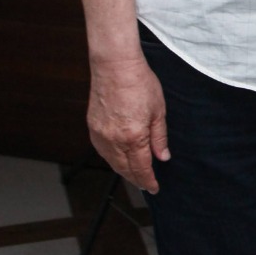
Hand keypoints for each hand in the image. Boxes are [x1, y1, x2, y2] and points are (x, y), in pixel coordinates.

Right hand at [87, 55, 169, 193]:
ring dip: (123, 171)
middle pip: (125, 168)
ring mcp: (100, 135)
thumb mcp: (158, 111)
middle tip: (146, 184)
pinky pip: (102, 151)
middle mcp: (113, 140)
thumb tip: (163, 157)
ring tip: (135, 175)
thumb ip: (159, 137)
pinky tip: (119, 159)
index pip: (141, 167)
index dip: (148, 180)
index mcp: (133, 137)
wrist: (114, 66)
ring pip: (112, 162)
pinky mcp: (92, 128)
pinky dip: (112, 159)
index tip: (154, 188)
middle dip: (136, 179)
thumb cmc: (139, 83)